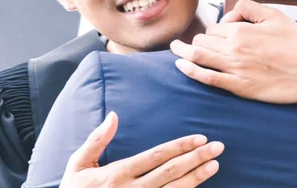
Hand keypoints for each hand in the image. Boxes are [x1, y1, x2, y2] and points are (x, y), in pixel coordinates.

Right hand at [61, 111, 223, 187]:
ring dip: (197, 178)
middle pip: (171, 172)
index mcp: (118, 174)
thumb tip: (113, 115)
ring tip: (215, 165)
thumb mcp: (78, 164)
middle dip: (196, 158)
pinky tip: (199, 186)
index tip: (200, 138)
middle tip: (218, 148)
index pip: (156, 156)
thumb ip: (96, 139)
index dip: (180, 146)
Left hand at [171, 0, 296, 103]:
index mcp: (241, 29)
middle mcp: (234, 48)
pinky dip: (190, 70)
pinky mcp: (239, 87)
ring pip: (198, 57)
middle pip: (202, 41)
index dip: (215, 31)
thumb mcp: (275, 15)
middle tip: (192, 43)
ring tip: (174, 50)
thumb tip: (231, 13)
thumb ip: (249, 8)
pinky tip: (182, 66)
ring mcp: (235, 68)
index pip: (215, 28)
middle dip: (196, 41)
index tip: (220, 36)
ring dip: (182, 52)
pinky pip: (207, 78)